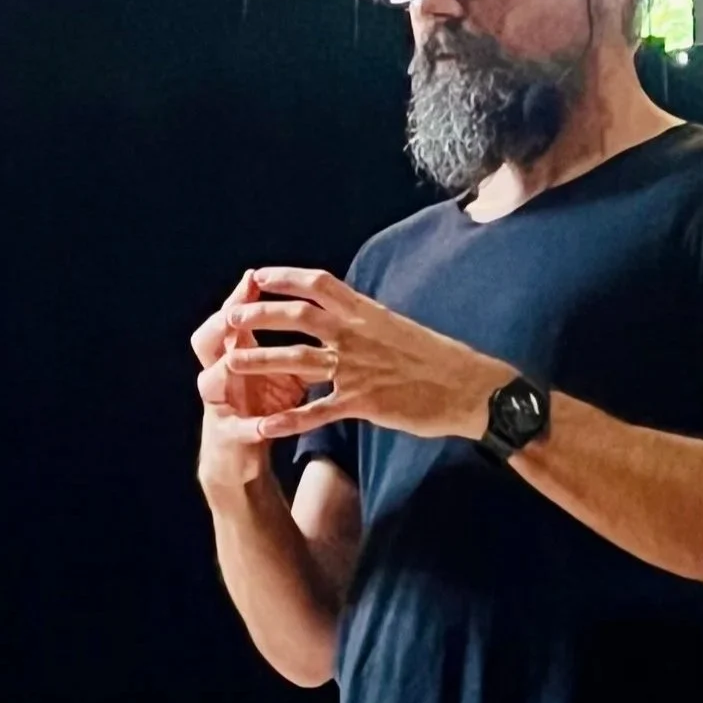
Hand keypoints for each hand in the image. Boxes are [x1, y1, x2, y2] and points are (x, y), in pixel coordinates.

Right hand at [192, 271, 313, 493]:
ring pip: (209, 380)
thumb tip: (326, 316)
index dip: (239, 298)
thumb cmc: (266, 404)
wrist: (244, 454)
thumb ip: (295, 346)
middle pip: (206, 340)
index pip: (230, 317)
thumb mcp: (281, 371)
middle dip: (218, 326)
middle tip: (232, 315)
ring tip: (233, 363)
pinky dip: (249, 427)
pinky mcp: (226, 436)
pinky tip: (263, 428)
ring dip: (223, 371)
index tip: (254, 277)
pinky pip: (236, 430)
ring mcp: (218, 404)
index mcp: (232, 352)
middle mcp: (218, 373)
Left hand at [219, 267, 509, 446]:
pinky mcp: (365, 402)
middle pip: (298, 317)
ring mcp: (360, 368)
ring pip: (298, 360)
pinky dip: (289, 420)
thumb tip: (352, 316)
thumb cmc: (442, 361)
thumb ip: (370, 323)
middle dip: (259, 315)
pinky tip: (264, 426)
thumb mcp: (402, 329)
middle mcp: (359, 335)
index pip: (318, 284)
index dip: (284, 278)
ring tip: (230, 363)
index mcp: (368, 313)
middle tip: (230, 317)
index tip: (257, 276)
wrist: (472, 389)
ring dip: (260, 360)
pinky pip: (318, 411)